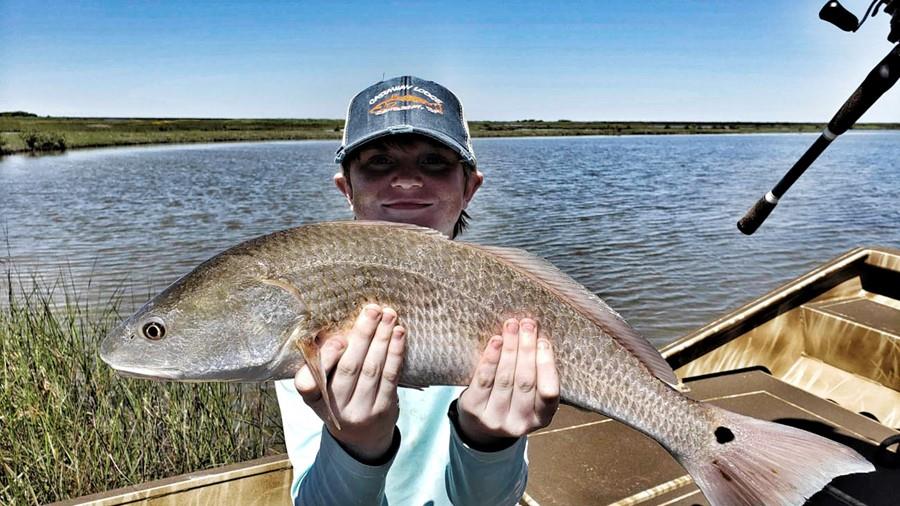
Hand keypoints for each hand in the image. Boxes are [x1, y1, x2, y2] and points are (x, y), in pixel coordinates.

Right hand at [295, 304, 405, 462]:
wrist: (362, 437)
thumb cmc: (340, 397)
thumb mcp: (323, 386)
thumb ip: (324, 360)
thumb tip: (333, 323)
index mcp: (313, 399)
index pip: (309, 384)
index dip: (325, 360)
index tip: (339, 338)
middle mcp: (335, 408)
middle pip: (349, 367)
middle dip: (363, 335)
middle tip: (372, 309)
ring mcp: (361, 411)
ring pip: (372, 369)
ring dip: (382, 338)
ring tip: (389, 315)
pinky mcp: (384, 410)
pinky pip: (390, 377)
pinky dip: (395, 353)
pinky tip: (399, 334)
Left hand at [456, 318, 559, 447]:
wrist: (478, 425)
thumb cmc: (510, 400)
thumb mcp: (529, 396)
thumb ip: (536, 374)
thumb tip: (537, 335)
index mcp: (541, 418)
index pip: (548, 393)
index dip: (546, 366)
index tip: (543, 341)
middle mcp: (520, 423)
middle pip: (525, 381)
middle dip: (527, 349)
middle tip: (527, 324)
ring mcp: (496, 419)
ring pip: (505, 378)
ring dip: (510, 348)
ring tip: (511, 326)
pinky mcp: (475, 410)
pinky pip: (484, 380)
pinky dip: (491, 358)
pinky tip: (496, 341)